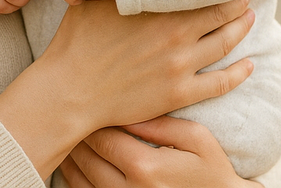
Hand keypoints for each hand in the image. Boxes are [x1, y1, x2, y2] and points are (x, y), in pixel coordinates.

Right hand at [0, 0, 254, 177]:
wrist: (71, 89)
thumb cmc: (77, 42)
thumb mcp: (95, 0)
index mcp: (156, 6)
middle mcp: (174, 31)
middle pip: (220, 12)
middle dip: (237, 1)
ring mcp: (180, 63)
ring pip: (225, 42)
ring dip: (242, 29)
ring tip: (250, 19)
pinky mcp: (179, 93)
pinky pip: (220, 82)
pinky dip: (240, 72)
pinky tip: (249, 64)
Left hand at [59, 116, 256, 187]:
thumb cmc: (212, 171)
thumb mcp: (197, 139)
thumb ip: (160, 124)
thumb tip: (129, 109)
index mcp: (145, 167)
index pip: (102, 136)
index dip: (91, 118)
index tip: (87, 101)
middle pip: (85, 158)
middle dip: (77, 134)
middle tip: (71, 112)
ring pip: (79, 180)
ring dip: (71, 156)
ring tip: (68, 134)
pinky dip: (74, 179)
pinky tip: (75, 163)